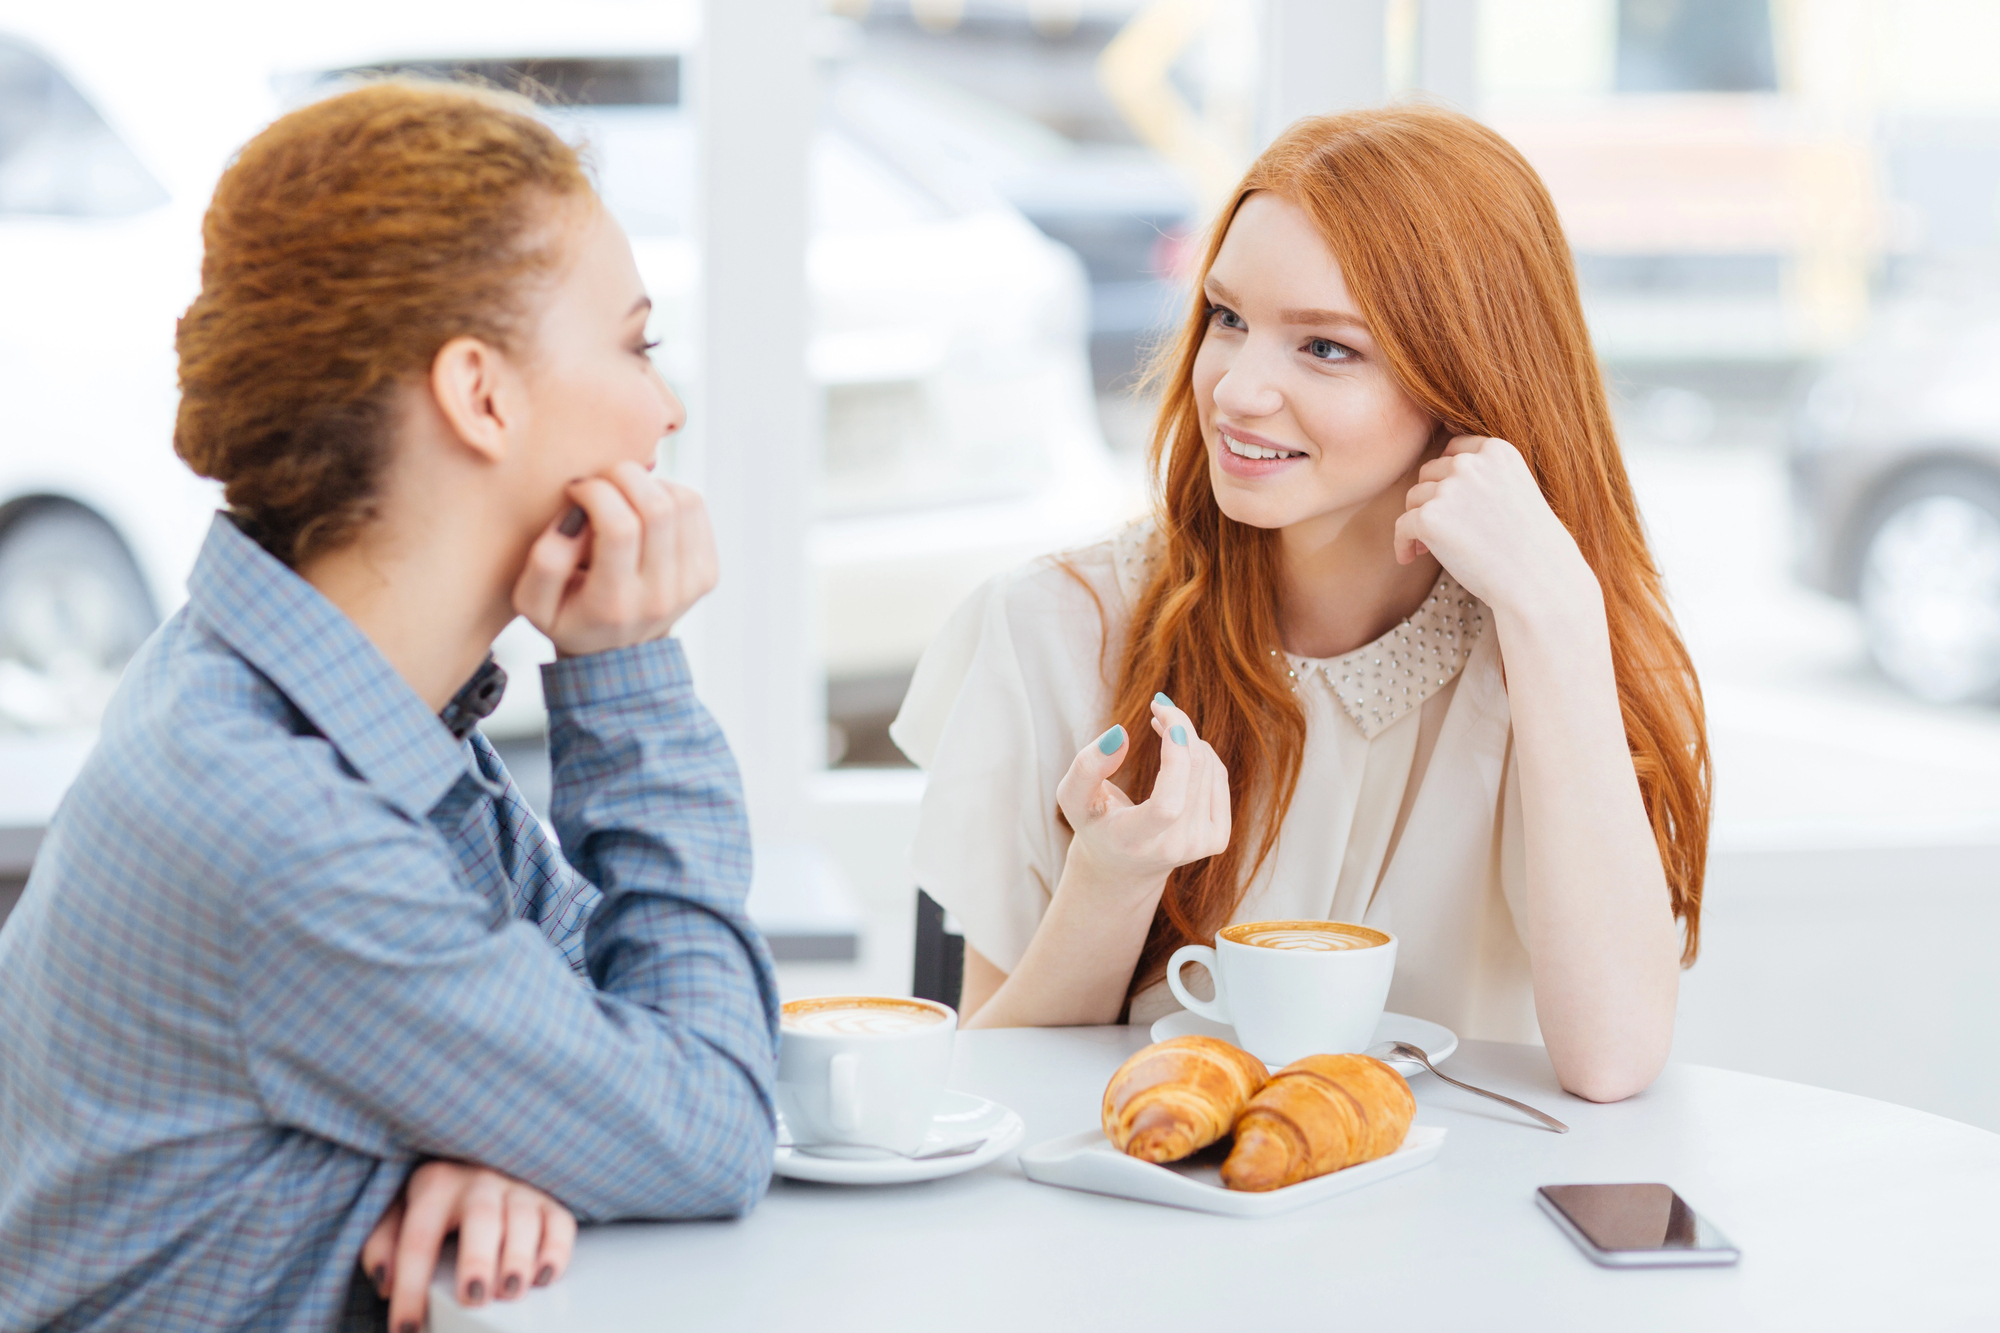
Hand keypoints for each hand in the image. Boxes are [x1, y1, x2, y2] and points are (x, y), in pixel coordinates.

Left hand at [360, 1161, 576, 1332]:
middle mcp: (479, 1182)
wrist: (479, 1154)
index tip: (407, 1327)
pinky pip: (560, 1222)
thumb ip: (383, 1244)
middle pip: (481, 1218)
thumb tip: (385, 1283)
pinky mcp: (549, 1199)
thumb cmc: (437, 1196)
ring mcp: (518, 1188)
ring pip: (524, 1219)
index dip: (410, 1286)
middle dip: (478, 1260)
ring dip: (519, 1258)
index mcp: (435, 1186)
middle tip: (473, 1297)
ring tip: (511, 1291)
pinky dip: (557, 1250)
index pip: (418, 1238)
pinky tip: (544, 1276)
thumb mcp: (399, 1211)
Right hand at [513, 460, 717, 656]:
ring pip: (681, 501)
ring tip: (621, 497)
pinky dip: (668, 492)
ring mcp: (690, 584)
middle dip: (623, 475)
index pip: (619, 528)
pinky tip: (643, 508)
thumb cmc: (570, 619)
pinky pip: (694, 507)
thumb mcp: (534, 602)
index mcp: (613, 604)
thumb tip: (576, 515)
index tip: (577, 489)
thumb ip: (546, 559)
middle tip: (601, 481)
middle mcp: (659, 596)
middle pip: (656, 508)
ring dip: (647, 483)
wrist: (618, 656)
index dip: (596, 492)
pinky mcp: (706, 571)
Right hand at [1055, 696, 1230, 893]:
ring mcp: (1201, 845)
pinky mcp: (1218, 838)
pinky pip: (1217, 775)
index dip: (1175, 760)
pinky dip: (1200, 753)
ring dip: (1186, 736)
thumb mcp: (1073, 796)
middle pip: (1193, 772)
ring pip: (1208, 766)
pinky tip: (1179, 749)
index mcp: (1134, 841)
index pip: (1167, 806)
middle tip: (1158, 705)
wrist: (1123, 867)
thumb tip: (1121, 733)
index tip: (1164, 720)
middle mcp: (1173, 847)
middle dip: (1178, 727)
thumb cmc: (1095, 823)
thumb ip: (1087, 766)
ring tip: (1161, 725)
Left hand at [1393, 435, 1598, 619]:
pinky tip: (1409, 558)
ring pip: (1414, 498)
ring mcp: (1449, 489)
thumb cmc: (1531, 545)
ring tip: (1428, 547)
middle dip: (1430, 498)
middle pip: (1430, 472)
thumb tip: (1438, 482)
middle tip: (1439, 528)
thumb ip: (1484, 478)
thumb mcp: (1517, 493)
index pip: (1456, 448)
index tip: (1448, 498)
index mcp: (1497, 452)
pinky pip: (1401, 526)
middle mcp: (1471, 464)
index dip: (1446, 474)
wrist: (1537, 578)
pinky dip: (1402, 543)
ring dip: (1417, 520)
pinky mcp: (1429, 517)